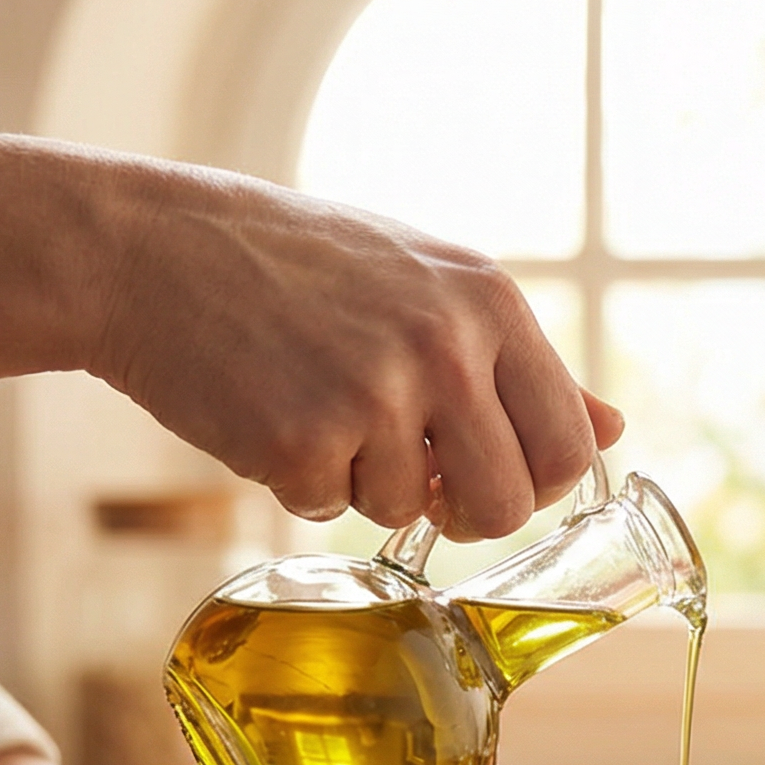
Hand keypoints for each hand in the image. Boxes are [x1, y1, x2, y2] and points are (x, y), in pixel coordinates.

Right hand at [89, 170, 623, 539]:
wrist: (150, 248)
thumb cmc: (294, 264)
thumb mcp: (425, 283)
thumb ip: (519, 363)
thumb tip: (614, 429)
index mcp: (489, 302)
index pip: (570, 445)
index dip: (535, 484)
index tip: (489, 475)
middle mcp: (446, 346)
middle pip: (507, 505)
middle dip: (464, 517)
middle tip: (416, 483)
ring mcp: (375, 395)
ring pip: (411, 513)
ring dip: (366, 486)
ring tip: (318, 409)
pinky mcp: (301, 439)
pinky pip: (329, 510)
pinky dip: (298, 482)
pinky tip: (268, 413)